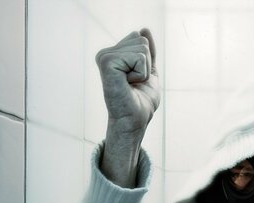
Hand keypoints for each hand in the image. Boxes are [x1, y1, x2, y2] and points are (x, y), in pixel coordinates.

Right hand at [95, 28, 160, 187]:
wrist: (134, 121)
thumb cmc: (140, 102)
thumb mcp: (148, 72)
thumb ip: (147, 52)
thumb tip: (144, 29)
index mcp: (113, 55)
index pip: (140, 38)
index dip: (147, 61)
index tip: (136, 79)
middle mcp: (106, 54)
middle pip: (141, 41)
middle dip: (146, 64)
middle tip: (135, 83)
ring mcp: (105, 57)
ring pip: (141, 47)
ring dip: (144, 70)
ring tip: (131, 84)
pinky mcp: (107, 62)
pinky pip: (138, 57)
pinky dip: (141, 73)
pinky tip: (128, 84)